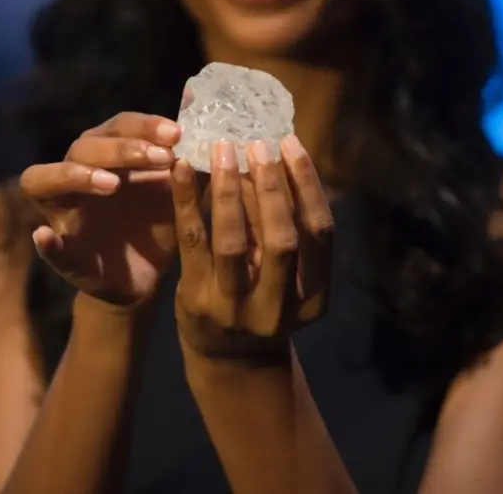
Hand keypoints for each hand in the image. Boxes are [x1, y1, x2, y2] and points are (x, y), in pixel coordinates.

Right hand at [19, 112, 180, 308]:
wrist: (149, 277)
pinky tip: (45, 236)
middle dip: (123, 148)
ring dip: (75, 175)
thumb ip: (193, 158)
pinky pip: (47, 244)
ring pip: (45, 179)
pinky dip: (46, 241)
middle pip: (85, 146)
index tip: (178, 134)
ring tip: (111, 183)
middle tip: (161, 157)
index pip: (119, 126)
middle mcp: (77, 173)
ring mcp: (63, 211)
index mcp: (108, 153)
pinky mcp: (63, 250)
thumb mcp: (180, 189)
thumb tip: (215, 121)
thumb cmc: (160, 221)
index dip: (146, 126)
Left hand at [172, 136, 333, 359]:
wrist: (229, 358)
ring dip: (228, 190)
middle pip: (282, 239)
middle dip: (271, 187)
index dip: (307, 185)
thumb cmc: (266, 296)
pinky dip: (187, 200)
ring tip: (223, 149)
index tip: (291, 144)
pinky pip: (191, 241)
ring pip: (233, 242)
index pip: (319, 232)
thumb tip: (277, 153)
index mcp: (314, 297)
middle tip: (258, 143)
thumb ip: (288, 224)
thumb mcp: (289, 273)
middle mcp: (278, 308)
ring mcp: (234, 308)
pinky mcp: (196, 300)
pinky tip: (183, 167)